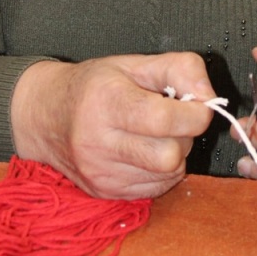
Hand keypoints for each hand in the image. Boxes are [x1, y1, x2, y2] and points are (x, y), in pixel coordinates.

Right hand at [10, 52, 215, 199]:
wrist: (45, 116)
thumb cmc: (93, 86)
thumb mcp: (135, 63)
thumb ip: (181, 68)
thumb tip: (211, 98)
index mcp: (107, 102)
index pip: (165, 120)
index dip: (195, 113)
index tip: (195, 105)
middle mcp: (99, 142)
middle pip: (170, 155)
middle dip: (183, 137)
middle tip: (171, 120)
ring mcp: (100, 173)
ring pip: (166, 174)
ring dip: (172, 155)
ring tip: (153, 135)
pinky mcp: (104, 192)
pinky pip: (155, 189)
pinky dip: (159, 171)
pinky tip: (143, 152)